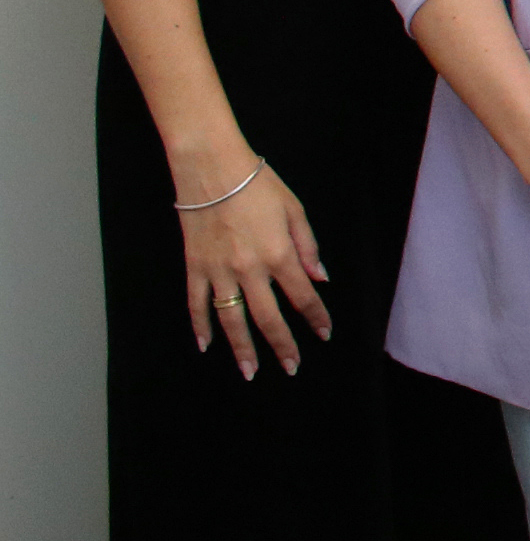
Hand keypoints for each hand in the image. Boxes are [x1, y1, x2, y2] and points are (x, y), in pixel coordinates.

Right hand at [178, 154, 330, 378]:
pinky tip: (206, 345)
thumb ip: (307, 248)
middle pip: (268, 317)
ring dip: (242, 348)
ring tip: (250, 371)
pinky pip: (196, 303)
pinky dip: (199, 326)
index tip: (323, 334)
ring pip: (231, 319)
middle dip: (281, 345)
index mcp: (278, 254)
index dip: (315, 318)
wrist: (212, 169)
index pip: (302, 296)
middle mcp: (249, 269)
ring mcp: (219, 271)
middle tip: (291, 367)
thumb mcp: (294, 210)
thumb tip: (320, 279)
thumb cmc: (258, 185)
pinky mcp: (195, 267)